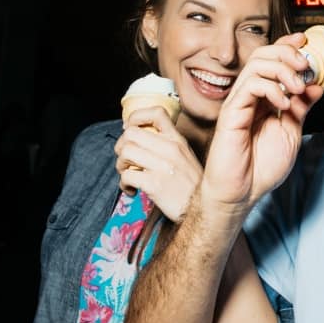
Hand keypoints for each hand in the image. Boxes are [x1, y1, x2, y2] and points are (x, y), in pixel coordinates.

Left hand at [114, 106, 202, 221]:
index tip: (129, 128)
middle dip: (121, 146)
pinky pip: (126, 176)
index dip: (136, 117)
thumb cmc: (192, 186)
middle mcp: (170, 149)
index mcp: (178, 140)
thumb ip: (169, 145)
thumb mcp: (186, 157)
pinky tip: (131, 190)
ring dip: (120, 165)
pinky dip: (124, 184)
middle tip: (125, 158)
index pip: (156, 113)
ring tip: (127, 173)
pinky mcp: (154, 184)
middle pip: (131, 133)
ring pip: (125, 152)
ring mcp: (162, 166)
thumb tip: (143, 139)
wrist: (203, 209)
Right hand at [202, 32, 323, 213]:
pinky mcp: (231, 112)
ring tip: (297, 87)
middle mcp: (250, 95)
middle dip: (287, 53)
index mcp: (264, 98)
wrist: (242, 193)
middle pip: (263, 54)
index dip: (287, 46)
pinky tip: (282, 104)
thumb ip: (301, 108)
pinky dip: (271, 88)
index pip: (272, 61)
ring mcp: (239, 102)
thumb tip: (316, 86)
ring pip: (256, 65)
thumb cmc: (261, 167)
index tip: (305, 41)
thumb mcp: (291, 133)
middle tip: (306, 65)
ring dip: (282, 70)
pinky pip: (250, 86)